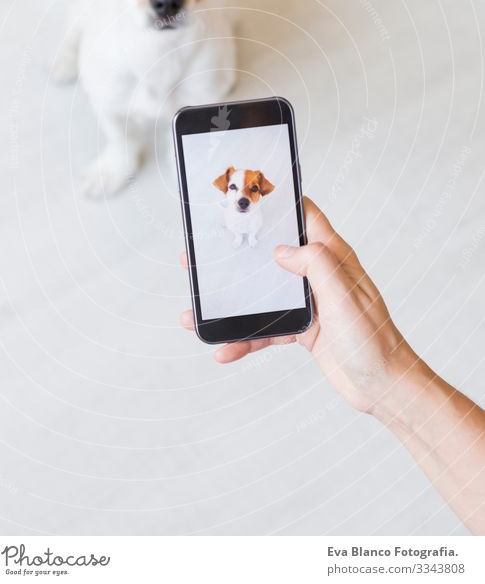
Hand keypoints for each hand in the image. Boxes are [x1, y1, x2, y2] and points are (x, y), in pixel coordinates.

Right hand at [180, 197, 414, 414]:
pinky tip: (226, 347)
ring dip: (233, 303)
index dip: (282, 203)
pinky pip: (267, 328)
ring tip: (199, 311)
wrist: (384, 388)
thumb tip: (282, 250)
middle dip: (239, 256)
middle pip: (273, 256)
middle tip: (206, 255)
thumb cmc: (375, 341)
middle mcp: (320, 275)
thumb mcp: (344, 296)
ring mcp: (311, 302)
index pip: (307, 217)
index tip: (250, 195)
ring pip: (264, 295)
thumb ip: (316, 264)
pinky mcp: (304, 329)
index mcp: (334, 257)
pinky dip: (246, 338)